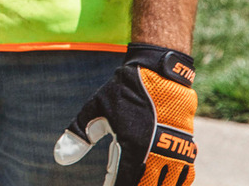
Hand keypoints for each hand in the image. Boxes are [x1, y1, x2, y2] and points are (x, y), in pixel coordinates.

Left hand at [54, 44, 196, 185]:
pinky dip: (174, 183)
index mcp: (133, 146)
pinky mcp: (188, 148)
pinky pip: (185, 176)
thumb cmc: (125, 92)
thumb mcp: (96, 110)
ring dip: (154, 185)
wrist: (160, 74)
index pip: (125, 181)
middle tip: (124, 183)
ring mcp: (176, 152)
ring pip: (168, 185)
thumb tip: (60, 158)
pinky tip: (163, 182)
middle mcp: (157, 153)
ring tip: (141, 183)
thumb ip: (79, 135)